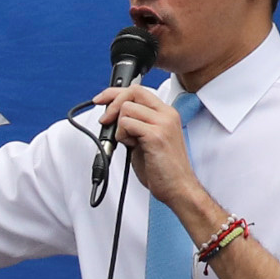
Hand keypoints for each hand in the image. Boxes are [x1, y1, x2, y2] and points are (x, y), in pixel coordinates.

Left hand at [91, 83, 203, 219]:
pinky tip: (131, 146)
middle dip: (112, 105)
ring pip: (126, 109)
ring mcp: (163, 123)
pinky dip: (122, 136)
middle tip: (105, 121)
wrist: (178, 188)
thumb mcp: (146, 140)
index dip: (115, 93)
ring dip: (119, 127)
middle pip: (132, 92)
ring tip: (129, 143)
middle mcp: (167, 114)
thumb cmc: (162, 169)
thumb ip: (134, 125)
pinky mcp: (156, 135)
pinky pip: (127, 124)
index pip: (138, 90)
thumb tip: (112, 116)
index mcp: (166, 113)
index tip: (101, 99)